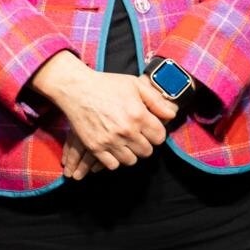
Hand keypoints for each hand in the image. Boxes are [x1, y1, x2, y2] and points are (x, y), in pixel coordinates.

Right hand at [30, 53, 171, 176]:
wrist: (77, 89)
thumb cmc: (107, 84)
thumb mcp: (135, 85)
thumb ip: (156, 101)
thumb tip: (172, 114)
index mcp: (138, 115)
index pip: (159, 137)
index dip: (157, 133)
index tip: (150, 128)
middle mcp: (126, 131)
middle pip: (147, 151)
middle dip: (145, 143)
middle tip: (138, 135)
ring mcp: (110, 141)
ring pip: (131, 160)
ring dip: (131, 152)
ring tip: (126, 141)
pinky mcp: (95, 147)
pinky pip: (113, 165)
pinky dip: (115, 159)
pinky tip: (114, 148)